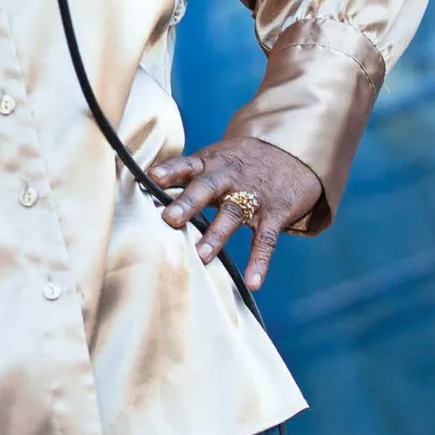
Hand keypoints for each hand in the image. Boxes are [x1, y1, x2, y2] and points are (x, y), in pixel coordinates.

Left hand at [147, 136, 322, 290]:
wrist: (292, 152)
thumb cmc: (239, 162)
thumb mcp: (213, 160)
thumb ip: (184, 177)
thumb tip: (141, 192)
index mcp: (209, 164)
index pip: (186, 164)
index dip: (169, 170)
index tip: (151, 177)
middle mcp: (228, 177)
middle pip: (206, 188)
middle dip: (188, 203)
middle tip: (170, 220)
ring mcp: (253, 195)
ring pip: (233, 213)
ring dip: (216, 235)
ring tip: (201, 256)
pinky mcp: (275, 212)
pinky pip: (267, 239)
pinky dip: (260, 262)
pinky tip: (253, 282)